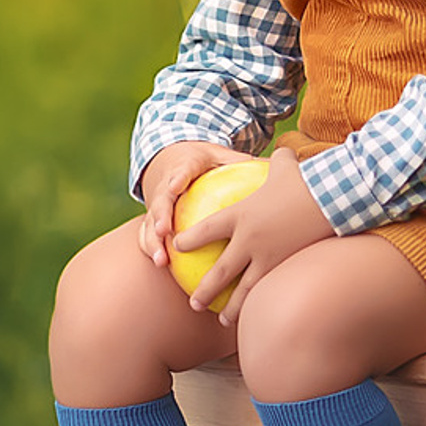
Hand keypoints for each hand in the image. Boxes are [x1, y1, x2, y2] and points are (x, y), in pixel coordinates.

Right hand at [137, 141, 244, 271]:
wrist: (173, 161)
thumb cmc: (204, 163)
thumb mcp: (221, 157)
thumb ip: (242, 162)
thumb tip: (276, 162)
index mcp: (185, 167)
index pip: (181, 171)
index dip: (178, 178)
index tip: (177, 185)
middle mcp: (166, 187)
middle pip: (161, 202)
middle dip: (160, 217)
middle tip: (164, 231)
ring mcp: (157, 205)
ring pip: (150, 224)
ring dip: (153, 243)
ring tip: (162, 261)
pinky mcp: (152, 220)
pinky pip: (148, 236)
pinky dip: (152, 251)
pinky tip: (163, 269)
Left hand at [174, 157, 332, 324]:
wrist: (330, 199)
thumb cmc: (308, 182)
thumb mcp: (286, 167)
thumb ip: (277, 161)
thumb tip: (282, 151)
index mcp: (240, 214)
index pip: (205, 230)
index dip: (187, 240)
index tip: (177, 247)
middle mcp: (247, 239)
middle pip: (218, 271)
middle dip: (203, 289)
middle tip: (192, 303)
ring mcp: (266, 257)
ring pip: (241, 289)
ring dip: (229, 307)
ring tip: (221, 319)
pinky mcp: (284, 268)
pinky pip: (266, 291)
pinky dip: (256, 305)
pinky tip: (253, 317)